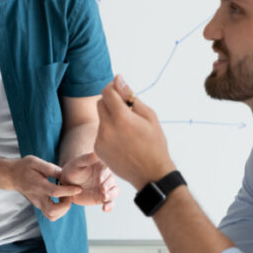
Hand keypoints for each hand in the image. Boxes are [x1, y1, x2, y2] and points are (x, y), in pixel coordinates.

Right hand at [9, 155, 82, 220]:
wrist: (12, 176)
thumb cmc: (24, 167)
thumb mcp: (36, 162)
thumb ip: (50, 168)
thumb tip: (64, 174)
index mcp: (37, 185)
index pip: (54, 192)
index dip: (68, 191)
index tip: (78, 188)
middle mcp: (37, 197)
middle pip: (52, 211)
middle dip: (66, 206)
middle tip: (69, 195)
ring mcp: (37, 203)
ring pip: (51, 216)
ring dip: (63, 210)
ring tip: (66, 198)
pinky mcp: (39, 206)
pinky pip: (51, 215)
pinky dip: (59, 211)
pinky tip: (61, 200)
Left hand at [59, 152, 119, 211]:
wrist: (67, 183)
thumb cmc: (72, 169)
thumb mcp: (78, 163)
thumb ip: (88, 158)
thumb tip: (97, 152)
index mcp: (102, 166)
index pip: (110, 168)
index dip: (106, 174)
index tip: (99, 178)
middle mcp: (106, 177)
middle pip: (113, 181)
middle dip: (109, 185)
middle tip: (102, 189)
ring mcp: (105, 187)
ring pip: (115, 191)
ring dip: (111, 195)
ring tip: (104, 197)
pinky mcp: (102, 198)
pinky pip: (110, 203)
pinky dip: (110, 206)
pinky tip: (104, 209)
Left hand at [95, 75, 175, 189]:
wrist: (151, 174)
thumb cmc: (154, 143)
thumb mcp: (149, 116)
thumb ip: (130, 96)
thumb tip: (118, 79)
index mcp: (121, 118)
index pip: (107, 92)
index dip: (113, 87)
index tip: (120, 89)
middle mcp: (107, 128)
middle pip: (100, 103)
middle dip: (111, 102)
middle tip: (126, 110)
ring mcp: (100, 140)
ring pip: (101, 118)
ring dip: (110, 118)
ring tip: (127, 130)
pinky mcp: (97, 149)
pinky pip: (100, 132)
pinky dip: (109, 132)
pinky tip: (122, 142)